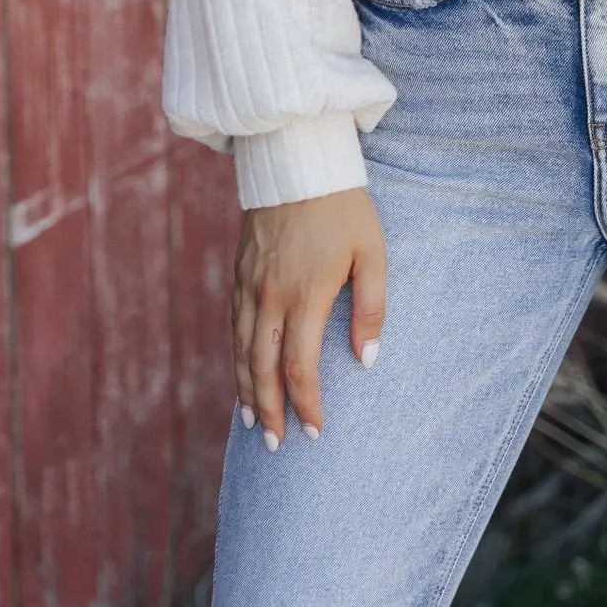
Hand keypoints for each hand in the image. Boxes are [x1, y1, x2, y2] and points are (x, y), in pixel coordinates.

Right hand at [232, 186, 386, 448]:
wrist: (297, 161)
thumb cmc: (344, 208)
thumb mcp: (372, 253)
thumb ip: (371, 308)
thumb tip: (367, 360)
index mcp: (305, 295)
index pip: (299, 367)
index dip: (306, 404)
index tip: (315, 431)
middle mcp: (269, 296)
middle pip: (262, 368)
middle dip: (270, 411)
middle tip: (276, 445)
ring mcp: (249, 285)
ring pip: (242, 351)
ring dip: (247, 391)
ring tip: (255, 423)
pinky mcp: (239, 272)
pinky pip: (234, 326)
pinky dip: (237, 357)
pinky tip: (244, 373)